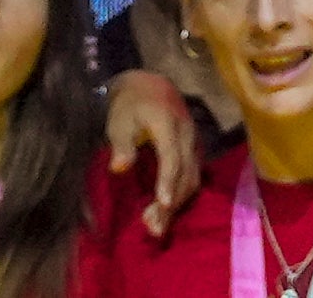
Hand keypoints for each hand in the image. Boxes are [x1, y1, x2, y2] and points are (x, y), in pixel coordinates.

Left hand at [103, 69, 200, 236]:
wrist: (147, 84)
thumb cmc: (129, 105)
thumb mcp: (118, 121)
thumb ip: (121, 144)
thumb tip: (119, 169)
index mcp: (167, 123)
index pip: (171, 156)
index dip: (167, 181)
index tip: (161, 205)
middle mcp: (186, 133)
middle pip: (185, 172)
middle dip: (171, 202)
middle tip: (153, 228)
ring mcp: (193, 141)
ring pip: (192, 176)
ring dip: (178, 202)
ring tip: (157, 225)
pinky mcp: (193, 148)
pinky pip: (193, 174)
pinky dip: (181, 193)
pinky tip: (167, 209)